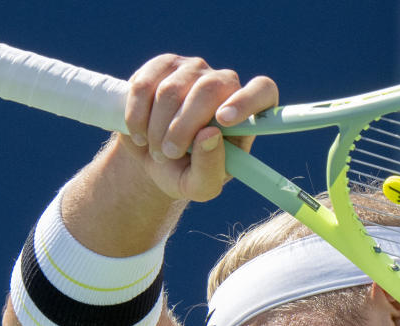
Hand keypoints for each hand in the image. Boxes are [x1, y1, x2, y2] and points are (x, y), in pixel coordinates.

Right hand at [120, 55, 277, 201]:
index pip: (262, 90)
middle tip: (170, 153)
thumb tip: (211, 135)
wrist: (151, 158)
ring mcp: (194, 70)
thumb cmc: (185, 172)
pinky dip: (136, 115)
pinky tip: (139, 133)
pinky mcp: (163, 65)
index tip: (225, 120)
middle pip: (210, 89)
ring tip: (157, 150)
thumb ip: (210, 169)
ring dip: (158, 127)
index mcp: (247, 114)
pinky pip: (145, 84)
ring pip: (172, 90)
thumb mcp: (199, 186)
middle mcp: (225, 84)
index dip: (246, 101)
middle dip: (184, 126)